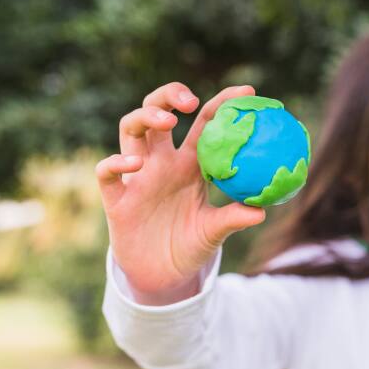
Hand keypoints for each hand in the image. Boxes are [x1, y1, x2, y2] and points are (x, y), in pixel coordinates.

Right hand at [96, 82, 266, 304]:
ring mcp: (137, 176)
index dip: (222, 102)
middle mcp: (161, 162)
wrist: (161, 276)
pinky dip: (116, 162)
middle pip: (157, 111)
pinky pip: (107, 171)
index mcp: (190, 164)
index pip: (204, 122)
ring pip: (130, 129)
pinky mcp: (116, 197)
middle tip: (190, 102)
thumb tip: (261, 211)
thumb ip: (233, 218)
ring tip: (168, 122)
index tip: (246, 91)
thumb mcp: (214, 232)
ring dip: (145, 117)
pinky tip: (135, 164)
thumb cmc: (190, 246)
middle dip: (170, 95)